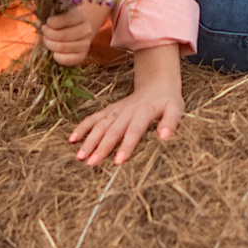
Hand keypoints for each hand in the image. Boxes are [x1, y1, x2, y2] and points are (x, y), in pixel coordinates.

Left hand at [38, 0, 110, 66]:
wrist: (81, 29)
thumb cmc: (67, 20)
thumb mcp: (62, 14)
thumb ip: (51, 17)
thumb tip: (40, 23)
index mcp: (81, 17)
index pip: (64, 20)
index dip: (51, 22)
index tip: (47, 23)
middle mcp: (86, 30)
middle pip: (61, 35)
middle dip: (48, 34)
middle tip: (44, 32)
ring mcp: (85, 44)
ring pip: (61, 47)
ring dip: (50, 44)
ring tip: (47, 40)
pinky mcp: (82, 56)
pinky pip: (66, 59)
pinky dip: (57, 56)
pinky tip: (54, 52)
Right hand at [68, 44, 183, 164]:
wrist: (156, 84)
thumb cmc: (167, 100)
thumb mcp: (176, 108)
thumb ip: (171, 122)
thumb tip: (165, 137)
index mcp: (143, 112)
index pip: (133, 131)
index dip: (126, 146)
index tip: (118, 161)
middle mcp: (126, 111)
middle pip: (112, 131)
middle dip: (101, 147)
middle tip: (91, 163)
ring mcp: (115, 110)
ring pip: (99, 125)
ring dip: (88, 140)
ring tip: (79, 156)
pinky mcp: (109, 110)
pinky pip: (93, 118)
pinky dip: (82, 127)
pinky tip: (72, 139)